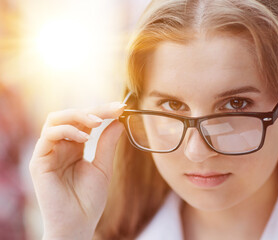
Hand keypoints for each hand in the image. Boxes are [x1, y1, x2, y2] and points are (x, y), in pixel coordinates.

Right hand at [29, 102, 125, 239]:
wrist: (77, 225)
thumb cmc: (89, 200)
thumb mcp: (103, 167)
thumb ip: (107, 144)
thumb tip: (118, 121)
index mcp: (74, 146)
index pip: (84, 120)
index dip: (102, 111)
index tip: (120, 107)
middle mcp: (59, 146)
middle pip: (70, 115)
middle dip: (93, 109)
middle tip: (113, 109)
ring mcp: (48, 152)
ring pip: (55, 119)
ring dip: (78, 115)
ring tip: (97, 122)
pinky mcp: (38, 161)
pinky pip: (48, 136)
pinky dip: (67, 131)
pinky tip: (84, 138)